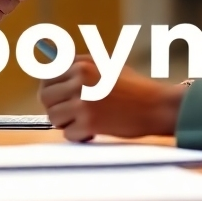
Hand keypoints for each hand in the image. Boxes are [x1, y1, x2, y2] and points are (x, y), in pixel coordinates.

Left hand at [39, 56, 187, 141]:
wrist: (156, 105)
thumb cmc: (133, 87)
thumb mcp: (106, 66)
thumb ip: (79, 67)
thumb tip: (50, 68)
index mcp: (82, 65)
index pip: (47, 75)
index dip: (50, 88)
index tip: (56, 96)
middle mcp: (79, 81)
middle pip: (45, 96)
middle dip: (54, 106)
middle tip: (68, 112)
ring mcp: (84, 102)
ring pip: (53, 117)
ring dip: (65, 123)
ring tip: (83, 120)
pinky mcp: (90, 123)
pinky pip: (69, 134)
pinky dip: (79, 136)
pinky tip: (94, 130)